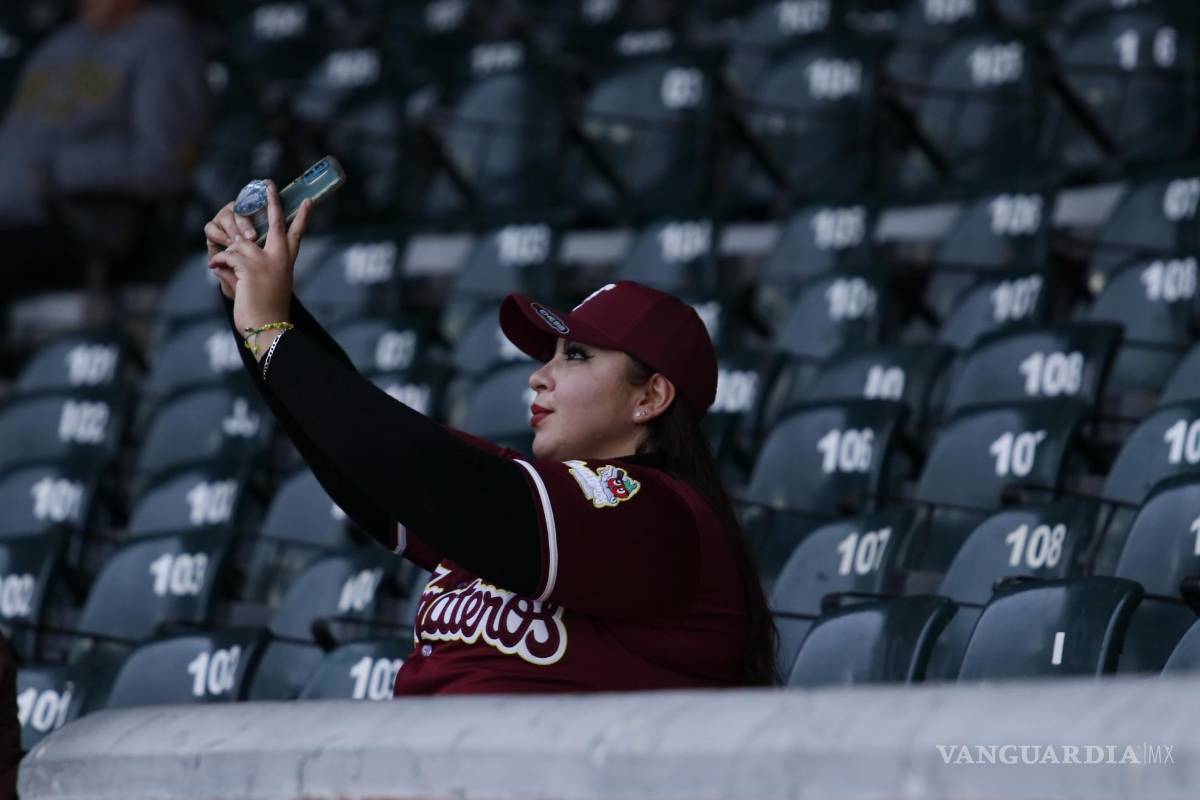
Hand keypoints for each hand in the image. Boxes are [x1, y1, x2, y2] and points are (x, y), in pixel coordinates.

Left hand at [207, 181, 311, 333]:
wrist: (268, 327)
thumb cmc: (266, 312)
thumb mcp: (262, 286)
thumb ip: (245, 268)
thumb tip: (221, 257)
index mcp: (286, 263)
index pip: (296, 235)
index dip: (302, 218)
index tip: (309, 202)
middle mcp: (279, 258)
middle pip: (275, 223)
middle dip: (272, 201)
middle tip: (269, 184)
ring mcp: (265, 261)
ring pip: (240, 244)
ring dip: (229, 255)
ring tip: (224, 268)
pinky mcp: (249, 267)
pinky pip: (228, 256)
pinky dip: (220, 264)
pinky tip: (218, 271)